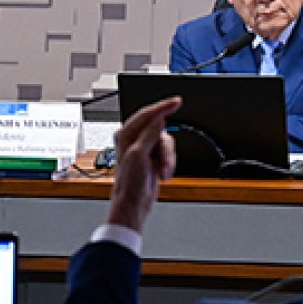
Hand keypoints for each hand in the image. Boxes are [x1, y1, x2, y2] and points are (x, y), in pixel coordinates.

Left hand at [104, 96, 182, 232]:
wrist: (134, 202)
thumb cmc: (129, 182)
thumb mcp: (139, 155)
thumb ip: (150, 134)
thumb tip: (158, 119)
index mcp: (125, 134)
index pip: (146, 115)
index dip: (162, 107)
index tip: (176, 102)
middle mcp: (134, 138)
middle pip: (160, 131)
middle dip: (165, 150)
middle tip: (163, 163)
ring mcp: (145, 147)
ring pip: (166, 143)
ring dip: (167, 159)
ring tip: (161, 172)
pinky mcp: (153, 156)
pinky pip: (168, 153)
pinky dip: (168, 163)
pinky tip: (161, 173)